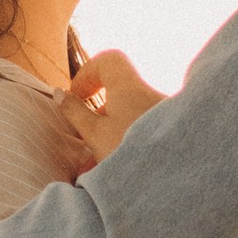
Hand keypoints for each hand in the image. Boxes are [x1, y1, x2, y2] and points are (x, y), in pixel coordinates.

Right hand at [66, 47, 168, 164]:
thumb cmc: (132, 150)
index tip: (77, 97)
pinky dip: (126, 147)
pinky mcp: (168, 135)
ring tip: (96, 166)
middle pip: (118, 93)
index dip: (88, 74)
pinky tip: (115, 172)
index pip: (108, 60)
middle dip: (98, 114)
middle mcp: (149, 94)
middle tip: (86, 135)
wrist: (177, 176)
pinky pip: (142, 134)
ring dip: (110, 137)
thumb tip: (60, 94)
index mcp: (129, 86)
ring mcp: (162, 115)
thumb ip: (76, 113)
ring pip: (129, 119)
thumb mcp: (95, 134)